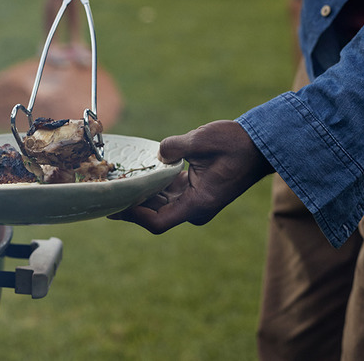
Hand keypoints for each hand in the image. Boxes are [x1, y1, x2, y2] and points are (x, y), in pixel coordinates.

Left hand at [109, 121, 273, 232]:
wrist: (260, 145)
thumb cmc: (236, 144)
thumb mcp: (204, 140)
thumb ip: (176, 147)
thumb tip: (158, 153)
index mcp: (197, 204)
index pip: (158, 222)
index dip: (133, 216)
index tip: (113, 205)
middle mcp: (194, 208)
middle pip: (153, 214)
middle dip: (129, 204)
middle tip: (103, 194)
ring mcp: (193, 200)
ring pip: (157, 204)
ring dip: (138, 195)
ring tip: (112, 184)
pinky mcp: (193, 190)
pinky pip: (165, 193)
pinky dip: (149, 186)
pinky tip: (131, 174)